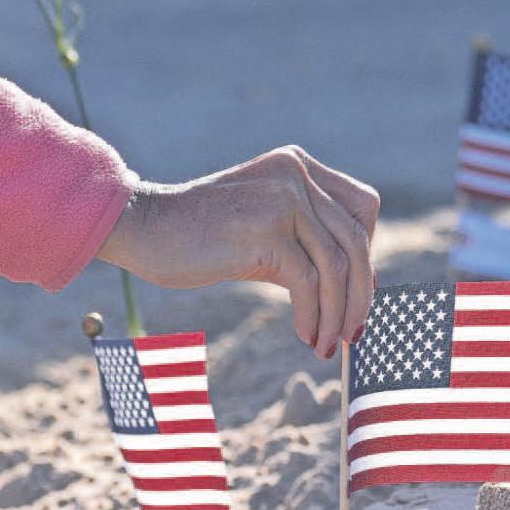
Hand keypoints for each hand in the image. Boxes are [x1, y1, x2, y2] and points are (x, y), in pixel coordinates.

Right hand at [97, 146, 379, 358]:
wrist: (143, 228)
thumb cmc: (199, 237)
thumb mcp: (263, 232)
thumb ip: (304, 246)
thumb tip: (353, 291)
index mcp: (297, 166)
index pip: (362, 207)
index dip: (366, 252)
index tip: (356, 293)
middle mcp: (295, 174)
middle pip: (356, 238)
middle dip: (360, 293)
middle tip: (353, 332)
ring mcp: (281, 197)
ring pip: (337, 263)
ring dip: (338, 313)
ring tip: (329, 344)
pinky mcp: (264, 228)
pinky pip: (307, 281)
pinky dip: (313, 315)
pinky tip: (305, 335)